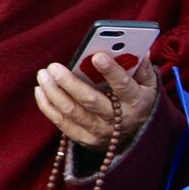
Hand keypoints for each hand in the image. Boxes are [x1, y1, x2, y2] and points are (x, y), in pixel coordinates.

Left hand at [34, 55, 157, 150]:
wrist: (134, 136)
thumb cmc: (137, 100)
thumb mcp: (148, 85)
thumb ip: (143, 68)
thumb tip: (138, 50)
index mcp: (136, 102)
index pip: (124, 86)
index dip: (112, 72)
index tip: (97, 56)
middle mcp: (118, 119)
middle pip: (91, 101)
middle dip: (70, 83)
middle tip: (54, 67)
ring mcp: (100, 131)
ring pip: (72, 111)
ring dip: (54, 92)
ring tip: (43, 74)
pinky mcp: (84, 139)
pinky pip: (61, 123)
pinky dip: (48, 106)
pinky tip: (40, 90)